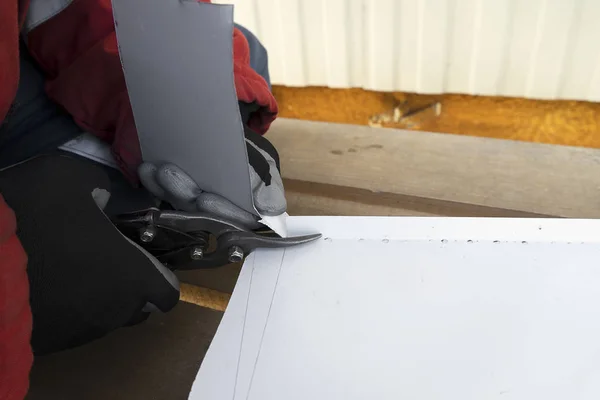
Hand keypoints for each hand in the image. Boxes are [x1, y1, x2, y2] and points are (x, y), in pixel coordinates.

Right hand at [0, 154, 178, 354]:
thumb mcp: (68, 174)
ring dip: (98, 299)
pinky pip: (71, 328)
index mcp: (132, 276)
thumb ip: (98, 184)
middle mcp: (114, 312)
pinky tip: (47, 287)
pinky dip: (68, 311)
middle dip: (129, 288)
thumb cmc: (32, 218)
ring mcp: (80, 333)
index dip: (160, 278)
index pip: (167, 293)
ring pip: (104, 319)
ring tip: (73, 272)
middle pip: (137, 308)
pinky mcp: (49, 343)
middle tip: (105, 261)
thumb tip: (101, 196)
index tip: (144, 262)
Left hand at [138, 126, 285, 228]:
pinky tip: (146, 170)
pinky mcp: (177, 200)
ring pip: (181, 205)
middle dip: (185, 194)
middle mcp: (218, 217)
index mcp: (245, 215)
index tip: (205, 199)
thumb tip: (271, 210)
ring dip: (167, 188)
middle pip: (202, 213)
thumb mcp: (266, 168)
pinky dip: (154, 184)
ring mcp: (196, 209)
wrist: (232, 144)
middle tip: (170, 173)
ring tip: (157, 168)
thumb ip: (269, 189)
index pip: (235, 222)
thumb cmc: (253, 160)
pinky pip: (164, 196)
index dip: (221, 213)